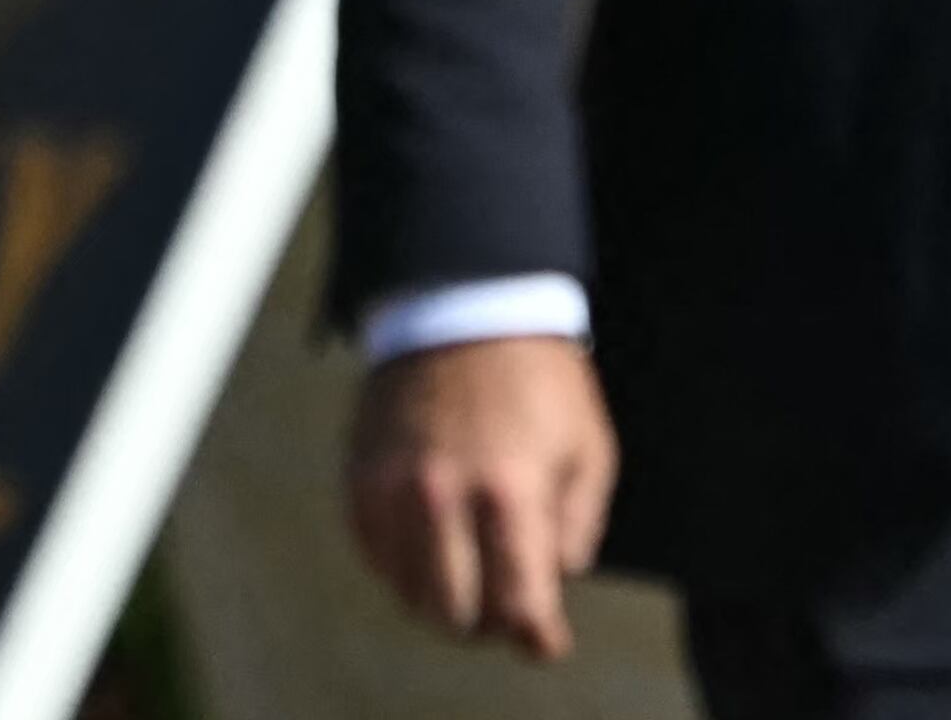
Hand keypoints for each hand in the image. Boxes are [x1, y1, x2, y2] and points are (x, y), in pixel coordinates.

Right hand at [346, 334, 617, 660]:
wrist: (467, 309)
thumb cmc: (540, 383)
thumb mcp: (588, 448)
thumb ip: (577, 529)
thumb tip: (553, 587)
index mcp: (510, 489)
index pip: (517, 603)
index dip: (536, 635)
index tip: (545, 641)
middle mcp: (443, 496)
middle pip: (458, 614)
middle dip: (489, 622)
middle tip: (507, 603)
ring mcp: (394, 490)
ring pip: (412, 596)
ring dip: (445, 599)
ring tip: (473, 573)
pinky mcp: (362, 481)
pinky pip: (378, 559)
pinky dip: (407, 567)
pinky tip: (436, 542)